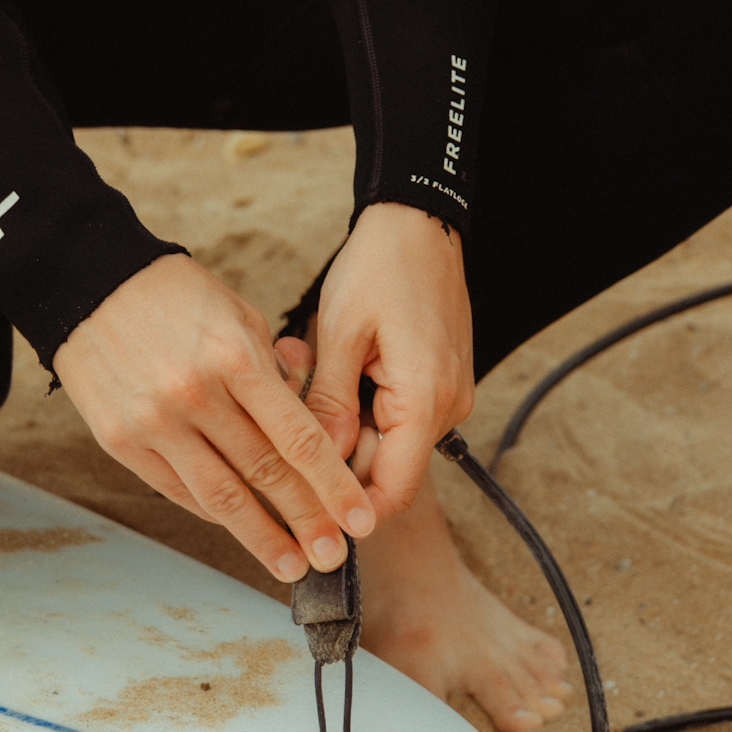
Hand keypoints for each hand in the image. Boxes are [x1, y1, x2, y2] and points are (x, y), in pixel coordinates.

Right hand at [52, 254, 375, 580]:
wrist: (86, 282)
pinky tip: (241, 529)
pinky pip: (178, 489)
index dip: (334, 486)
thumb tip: (308, 430)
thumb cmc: (175, 294)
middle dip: (306, 520)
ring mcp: (154, 423)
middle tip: (334, 556)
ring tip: (292, 565)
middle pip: (264, 474)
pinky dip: (214, 512)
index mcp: (233, 358)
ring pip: (220, 495)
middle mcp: (194, 395)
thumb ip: (274, 375)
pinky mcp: (121, 441)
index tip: (359, 520)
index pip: (298, 438)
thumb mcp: (238, 315)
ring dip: (261, 537)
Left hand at [289, 203, 473, 521]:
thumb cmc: (382, 267)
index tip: (302, 507)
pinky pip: (389, 412)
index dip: (348, 509)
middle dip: (329, 449)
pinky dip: (353, 400)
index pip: (392, 491)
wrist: (419, 221)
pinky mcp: (433, 382)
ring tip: (300, 367)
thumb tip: (315, 464)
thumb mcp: (341, 334)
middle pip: (382, 468)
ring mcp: (443, 396)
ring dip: (336, 419)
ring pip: (381, 439)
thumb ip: (328, 406)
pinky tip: (324, 363)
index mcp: (425, 401)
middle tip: (286, 401)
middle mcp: (445, 407)